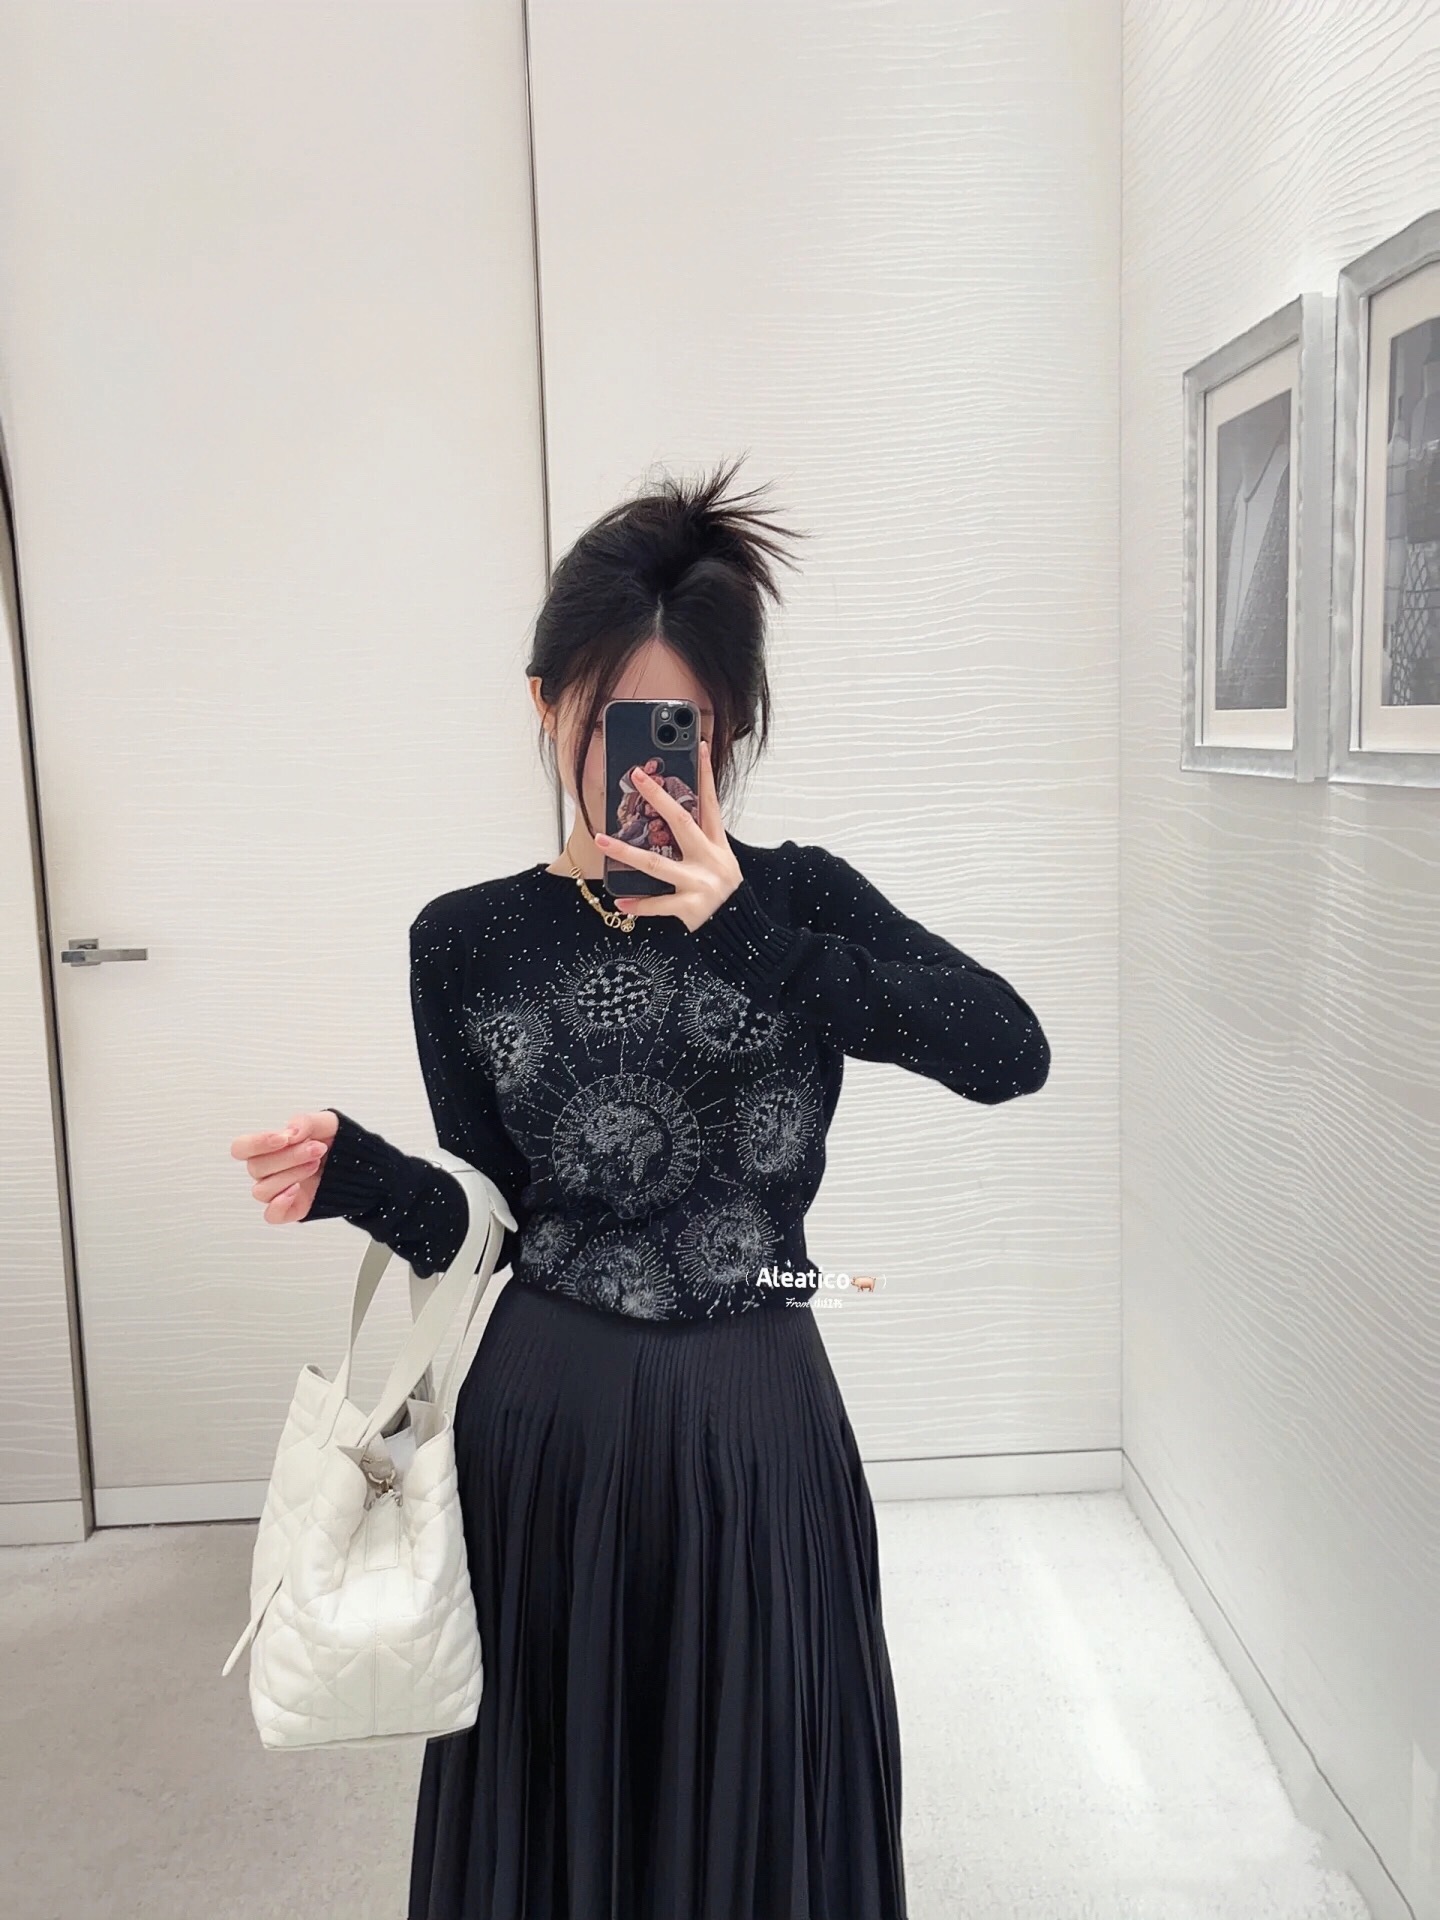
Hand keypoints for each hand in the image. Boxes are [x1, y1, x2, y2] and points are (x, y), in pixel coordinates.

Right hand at [231, 1109, 338, 1222]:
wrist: (358, 1163)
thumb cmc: (336, 1141)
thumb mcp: (326, 1123)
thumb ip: (305, 1122)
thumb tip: (290, 1132)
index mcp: (269, 1148)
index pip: (241, 1148)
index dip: (257, 1143)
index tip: (285, 1138)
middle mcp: (268, 1171)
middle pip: (256, 1168)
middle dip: (289, 1156)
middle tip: (317, 1148)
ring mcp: (277, 1191)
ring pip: (262, 1190)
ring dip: (290, 1175)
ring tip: (315, 1164)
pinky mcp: (290, 1209)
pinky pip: (271, 1215)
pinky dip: (279, 1204)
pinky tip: (297, 1190)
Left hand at [594, 737, 740, 931]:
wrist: (740, 931)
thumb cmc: (726, 895)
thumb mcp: (720, 863)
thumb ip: (699, 844)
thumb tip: (670, 820)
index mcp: (717, 845)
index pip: (711, 802)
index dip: (706, 774)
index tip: (700, 746)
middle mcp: (710, 859)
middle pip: (680, 821)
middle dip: (658, 796)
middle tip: (638, 776)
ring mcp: (700, 883)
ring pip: (655, 864)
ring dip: (625, 851)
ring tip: (601, 841)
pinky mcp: (691, 908)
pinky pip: (658, 905)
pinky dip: (638, 905)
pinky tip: (620, 901)